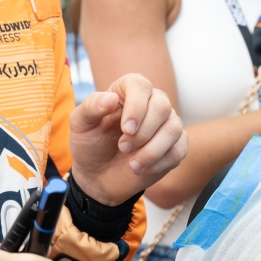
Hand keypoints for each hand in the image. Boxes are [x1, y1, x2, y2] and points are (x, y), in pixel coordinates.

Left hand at [68, 73, 187, 205]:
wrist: (97, 174)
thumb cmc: (89, 143)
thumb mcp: (80, 124)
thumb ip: (91, 107)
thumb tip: (110, 98)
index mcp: (128, 90)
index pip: (141, 85)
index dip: (136, 106)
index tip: (126, 129)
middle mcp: (151, 102)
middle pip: (162, 106)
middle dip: (143, 132)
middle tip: (123, 147)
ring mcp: (165, 124)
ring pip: (174, 129)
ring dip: (152, 150)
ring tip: (132, 163)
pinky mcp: (174, 146)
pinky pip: (179, 150)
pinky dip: (159, 163)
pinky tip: (141, 168)